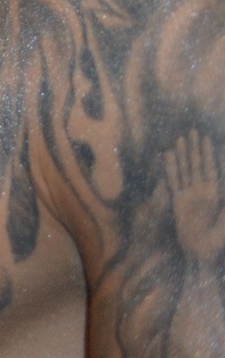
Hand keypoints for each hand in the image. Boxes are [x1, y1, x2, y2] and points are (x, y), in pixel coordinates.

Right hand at [166, 129, 224, 264]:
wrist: (198, 254)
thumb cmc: (214, 243)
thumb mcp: (223, 228)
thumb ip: (224, 214)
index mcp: (216, 196)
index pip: (216, 173)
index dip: (216, 158)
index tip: (216, 142)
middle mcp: (202, 192)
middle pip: (199, 166)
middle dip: (198, 149)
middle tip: (195, 132)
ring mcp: (189, 195)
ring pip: (185, 170)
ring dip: (183, 155)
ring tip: (181, 139)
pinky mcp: (177, 200)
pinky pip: (173, 181)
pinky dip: (170, 168)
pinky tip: (167, 156)